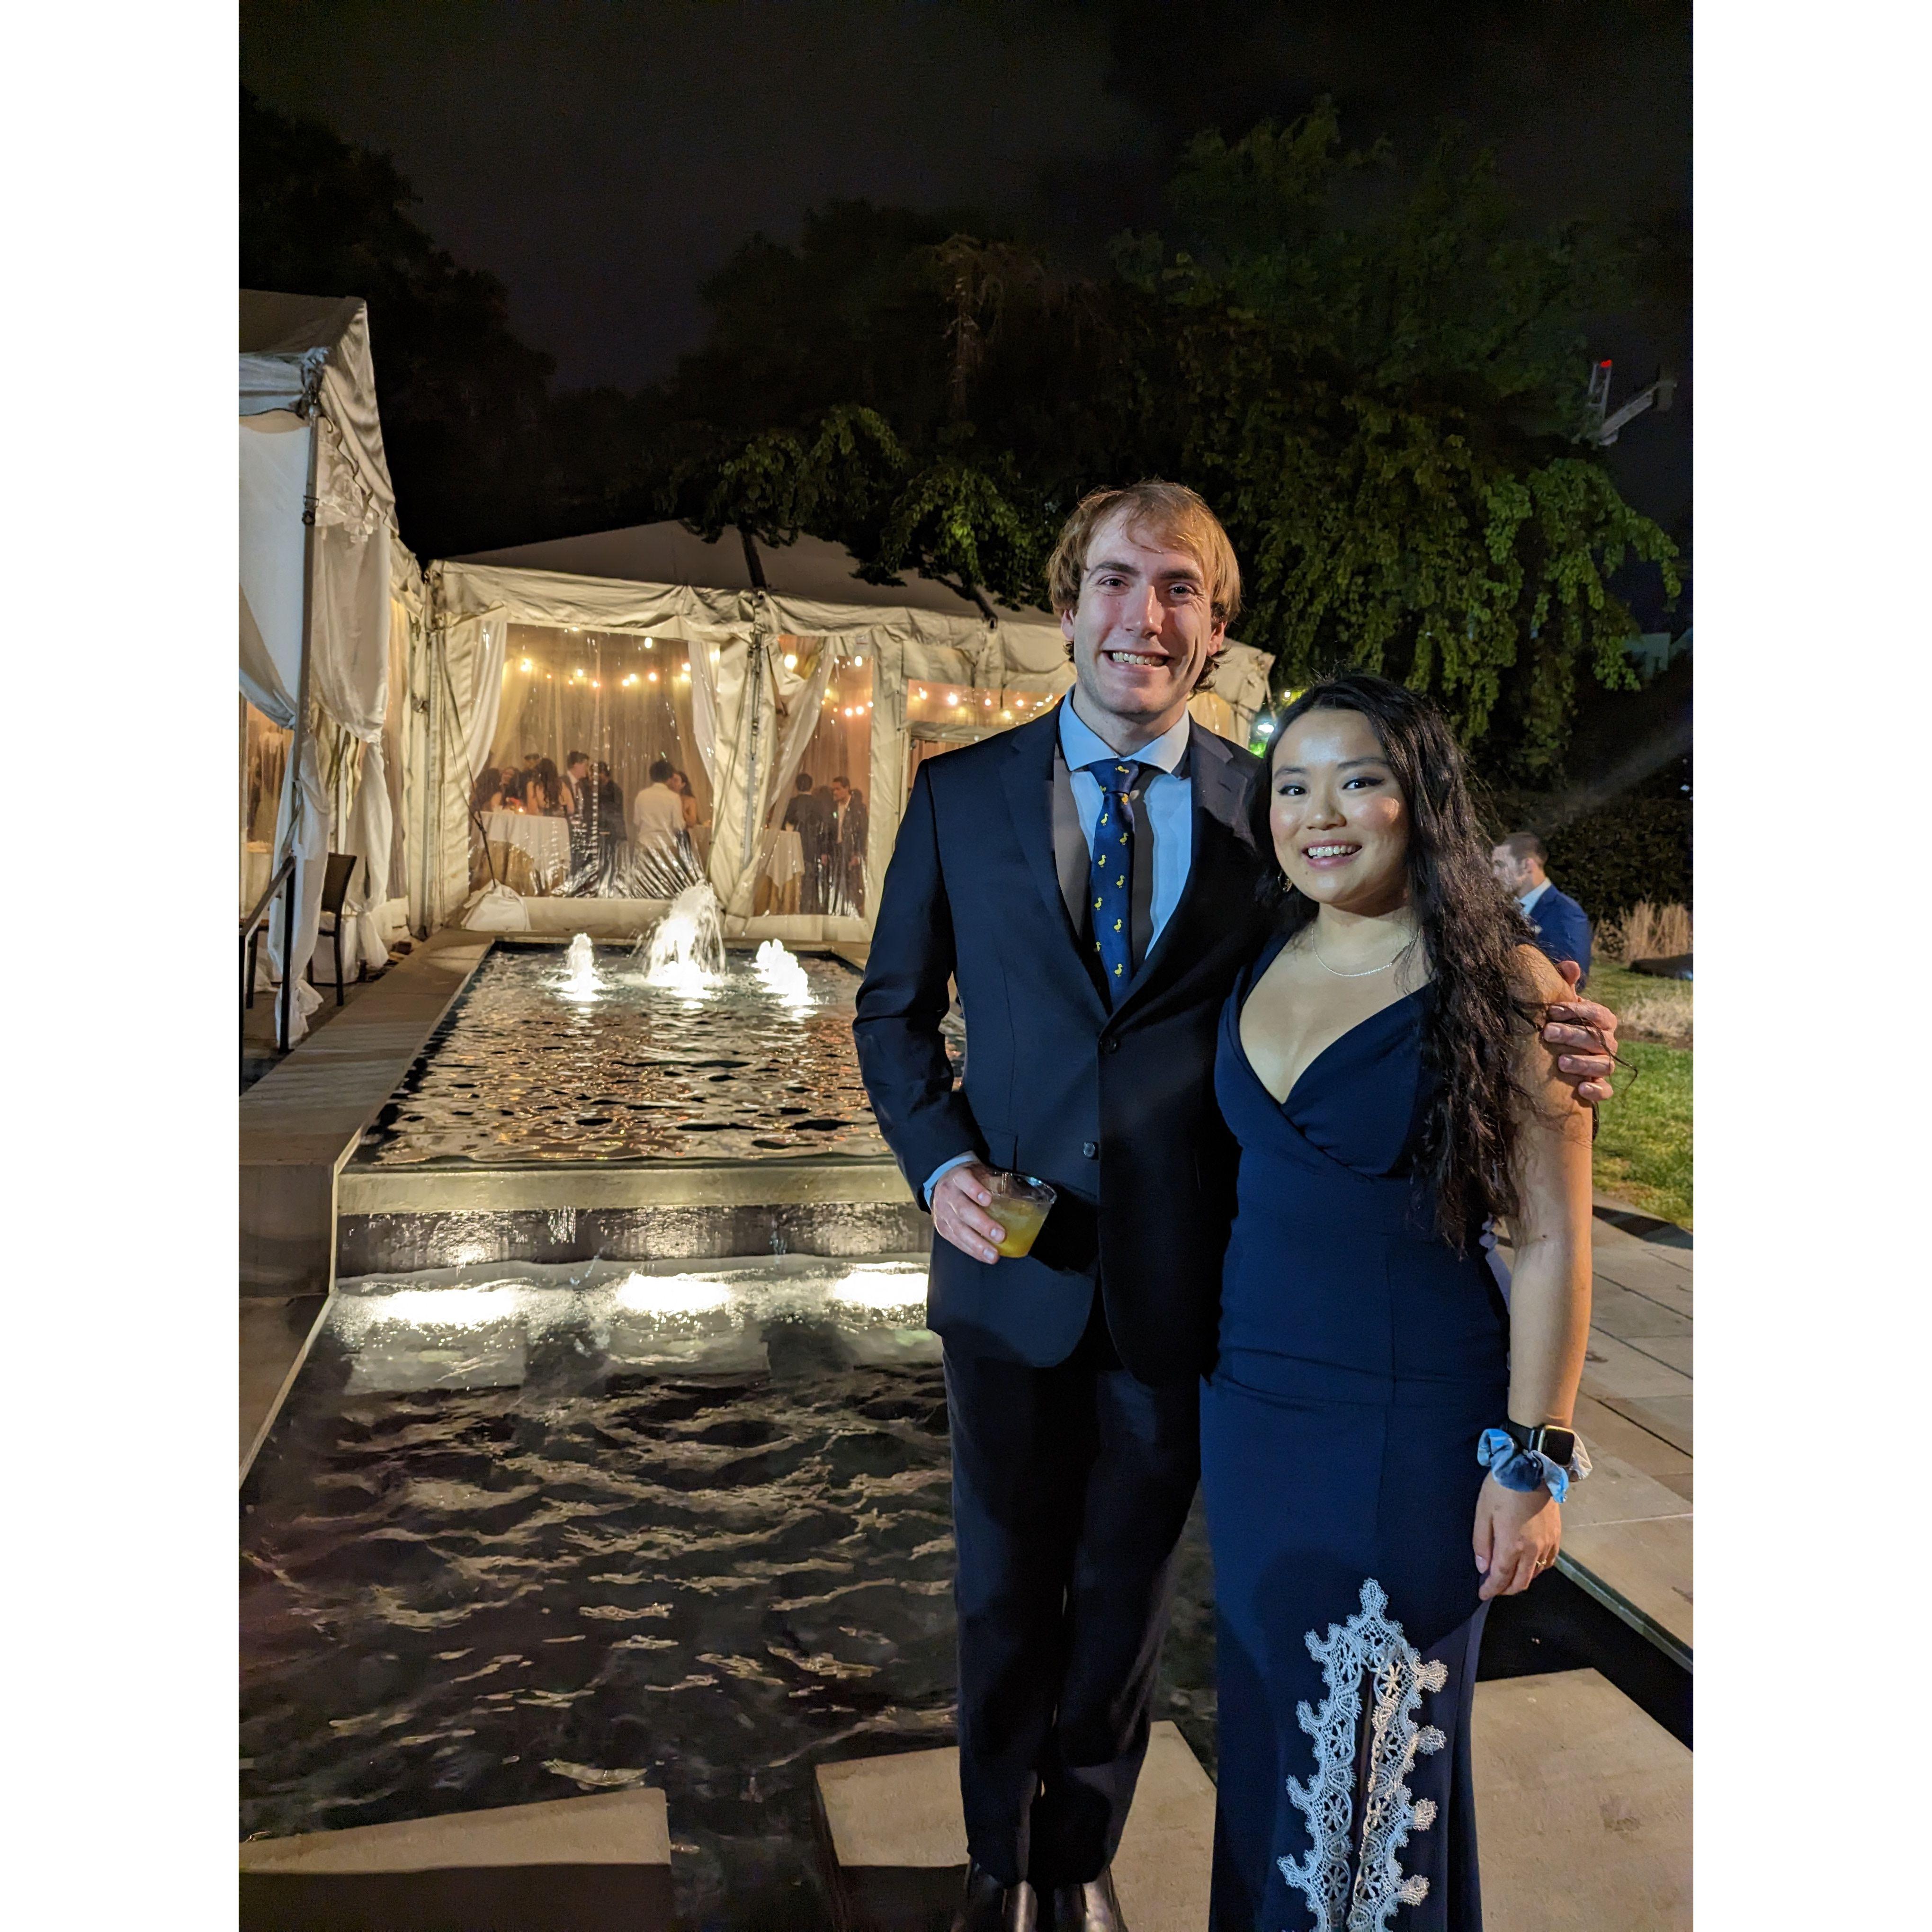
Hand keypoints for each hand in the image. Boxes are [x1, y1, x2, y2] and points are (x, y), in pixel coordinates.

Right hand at [931, 1161, 1007, 1264]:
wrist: (942, 1183)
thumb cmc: (968, 1180)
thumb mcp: (980, 1173)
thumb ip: (994, 1183)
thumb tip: (1016, 1196)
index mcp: (958, 1177)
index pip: (964, 1181)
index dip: (975, 1190)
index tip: (988, 1200)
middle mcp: (948, 1195)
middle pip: (963, 1210)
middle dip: (982, 1224)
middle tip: (1000, 1235)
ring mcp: (942, 1213)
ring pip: (958, 1230)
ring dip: (977, 1244)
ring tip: (993, 1254)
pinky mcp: (942, 1228)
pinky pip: (956, 1241)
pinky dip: (971, 1250)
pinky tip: (984, 1256)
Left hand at [1473, 1475, 1560, 1598]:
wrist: (1532, 1468)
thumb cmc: (1502, 1488)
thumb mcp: (1482, 1513)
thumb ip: (1481, 1543)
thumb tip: (1482, 1568)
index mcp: (1512, 1546)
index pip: (1501, 1578)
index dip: (1491, 1589)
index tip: (1482, 1594)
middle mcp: (1532, 1551)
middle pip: (1521, 1582)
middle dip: (1506, 1590)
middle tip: (1494, 1588)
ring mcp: (1547, 1544)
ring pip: (1535, 1574)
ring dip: (1521, 1580)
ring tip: (1508, 1576)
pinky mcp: (1556, 1536)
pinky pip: (1548, 1563)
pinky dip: (1537, 1570)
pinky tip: (1529, 1565)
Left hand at [1542, 959, 1617, 1103]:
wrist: (1557, 1054)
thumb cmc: (1562, 1023)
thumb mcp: (1562, 1004)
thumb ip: (1566, 985)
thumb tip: (1570, 966)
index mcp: (1603, 1021)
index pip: (1598, 1014)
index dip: (1577, 1011)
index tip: (1552, 1010)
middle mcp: (1608, 1042)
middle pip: (1599, 1039)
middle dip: (1573, 1035)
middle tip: (1547, 1033)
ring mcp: (1604, 1064)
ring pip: (1605, 1064)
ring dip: (1583, 1063)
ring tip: (1561, 1063)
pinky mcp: (1599, 1085)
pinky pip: (1606, 1090)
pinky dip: (1596, 1090)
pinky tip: (1581, 1089)